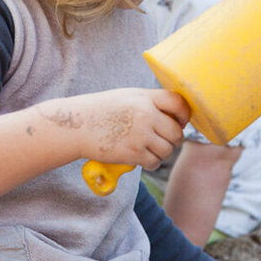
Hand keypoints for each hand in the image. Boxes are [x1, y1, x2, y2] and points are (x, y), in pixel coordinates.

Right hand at [40, 88, 189, 168]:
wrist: (76, 125)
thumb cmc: (101, 110)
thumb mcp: (127, 97)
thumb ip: (150, 102)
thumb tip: (175, 115)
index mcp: (145, 97)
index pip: (178, 103)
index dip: (184, 114)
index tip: (181, 121)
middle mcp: (146, 114)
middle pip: (176, 132)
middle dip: (174, 139)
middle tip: (166, 141)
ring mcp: (140, 134)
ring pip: (168, 149)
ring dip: (162, 153)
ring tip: (151, 150)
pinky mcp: (133, 153)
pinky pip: (155, 162)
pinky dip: (152, 163)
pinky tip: (143, 158)